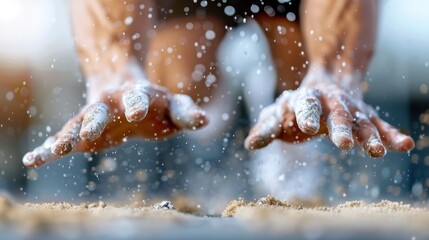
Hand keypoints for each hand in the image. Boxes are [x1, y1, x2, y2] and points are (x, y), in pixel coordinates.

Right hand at [23, 66, 206, 167]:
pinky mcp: (81, 130)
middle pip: (101, 111)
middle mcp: (112, 104)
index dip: (137, 105)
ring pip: (77, 124)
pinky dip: (49, 148)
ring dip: (67, 137)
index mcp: (139, 97)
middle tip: (86, 134)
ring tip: (54, 151)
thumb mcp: (174, 106)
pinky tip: (33, 160)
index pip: (139, 99)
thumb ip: (187, 113)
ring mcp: (93, 116)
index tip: (135, 113)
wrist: (123, 84)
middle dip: (94, 121)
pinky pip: (63, 138)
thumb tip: (205, 120)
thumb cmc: (156, 103)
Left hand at [245, 66, 414, 157]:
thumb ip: (267, 128)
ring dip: (368, 136)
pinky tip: (405, 145)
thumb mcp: (277, 113)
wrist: (326, 82)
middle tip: (343, 144)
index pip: (305, 105)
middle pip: (337, 114)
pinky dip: (392, 135)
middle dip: (340, 127)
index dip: (305, 115)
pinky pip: (381, 127)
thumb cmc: (295, 105)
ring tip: (375, 152)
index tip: (304, 128)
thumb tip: (250, 144)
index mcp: (307, 98)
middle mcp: (332, 102)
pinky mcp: (366, 118)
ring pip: (362, 122)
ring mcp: (351, 109)